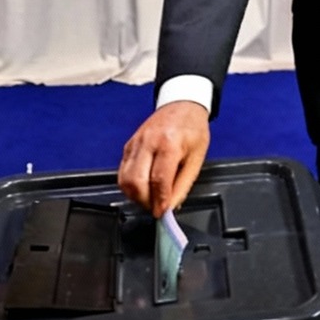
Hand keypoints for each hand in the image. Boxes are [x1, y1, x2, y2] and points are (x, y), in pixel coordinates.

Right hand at [119, 101, 209, 217]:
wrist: (182, 105)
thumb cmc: (192, 129)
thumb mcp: (197, 158)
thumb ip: (183, 184)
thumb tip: (171, 206)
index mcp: (168, 143)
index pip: (158, 180)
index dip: (159, 201)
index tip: (162, 213)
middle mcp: (148, 142)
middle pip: (136, 181)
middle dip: (144, 201)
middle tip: (156, 208)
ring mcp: (135, 143)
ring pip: (125, 179)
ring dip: (135, 196)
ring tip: (150, 199)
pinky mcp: (128, 146)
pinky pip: (123, 172)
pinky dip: (130, 185)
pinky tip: (143, 187)